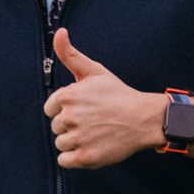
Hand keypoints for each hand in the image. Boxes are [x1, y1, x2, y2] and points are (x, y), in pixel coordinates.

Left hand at [43, 27, 164, 168]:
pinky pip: (64, 161)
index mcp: (67, 96)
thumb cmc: (117, 95)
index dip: (67, 110)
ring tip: (95, 133)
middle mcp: (69, 117)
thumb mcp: (94, 71)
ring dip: (75, 142)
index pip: (50, 109)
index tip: (85, 109)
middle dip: (71, 126)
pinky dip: (75, 158)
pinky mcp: (85, 158)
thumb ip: (70, 54)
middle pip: (56, 127)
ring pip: (61, 144)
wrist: (144, 119)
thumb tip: (59, 32)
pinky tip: (92, 147)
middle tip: (94, 121)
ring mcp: (78, 138)